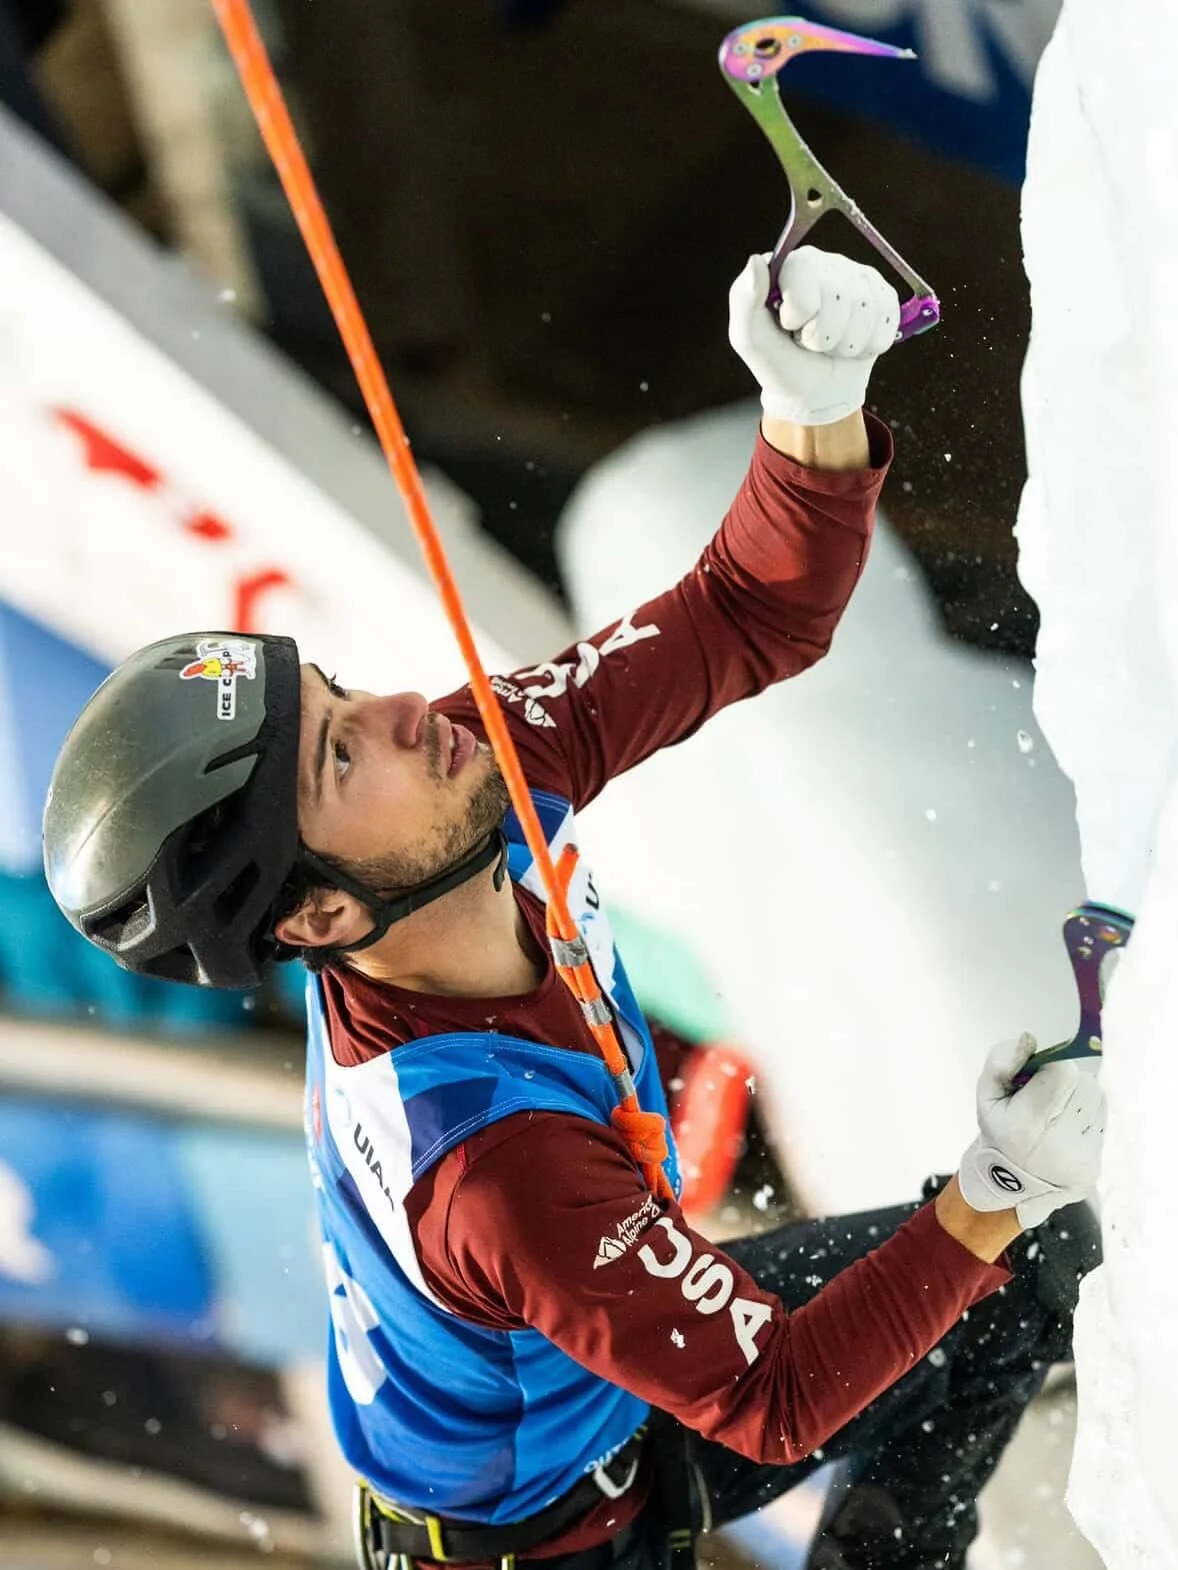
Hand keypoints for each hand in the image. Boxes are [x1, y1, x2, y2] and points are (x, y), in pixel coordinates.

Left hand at [728, 249, 899, 426]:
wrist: (815, 390)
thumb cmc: (780, 362)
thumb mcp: (750, 339)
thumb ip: (743, 301)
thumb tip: (756, 261)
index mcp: (791, 266)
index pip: (807, 289)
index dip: (800, 319)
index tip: (789, 328)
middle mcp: (825, 262)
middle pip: (841, 299)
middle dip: (824, 337)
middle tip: (810, 342)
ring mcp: (857, 276)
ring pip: (866, 311)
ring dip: (846, 344)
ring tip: (830, 345)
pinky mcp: (882, 294)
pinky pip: (888, 317)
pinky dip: (870, 343)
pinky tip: (853, 343)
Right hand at [957, 1034, 1104, 1227]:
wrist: (1012, 1183)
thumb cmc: (1000, 1130)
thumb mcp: (986, 1095)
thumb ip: (1001, 1060)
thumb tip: (1030, 1039)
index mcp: (1026, 1124)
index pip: (1063, 1073)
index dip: (1053, 1068)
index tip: (1038, 1077)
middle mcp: (1057, 1143)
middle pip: (1084, 1084)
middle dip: (1068, 1082)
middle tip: (1049, 1094)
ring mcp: (1080, 1158)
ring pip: (1097, 1100)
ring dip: (1081, 1097)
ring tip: (1059, 1110)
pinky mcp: (1095, 1167)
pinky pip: (1101, 1123)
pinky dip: (1087, 1118)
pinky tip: (1068, 1127)